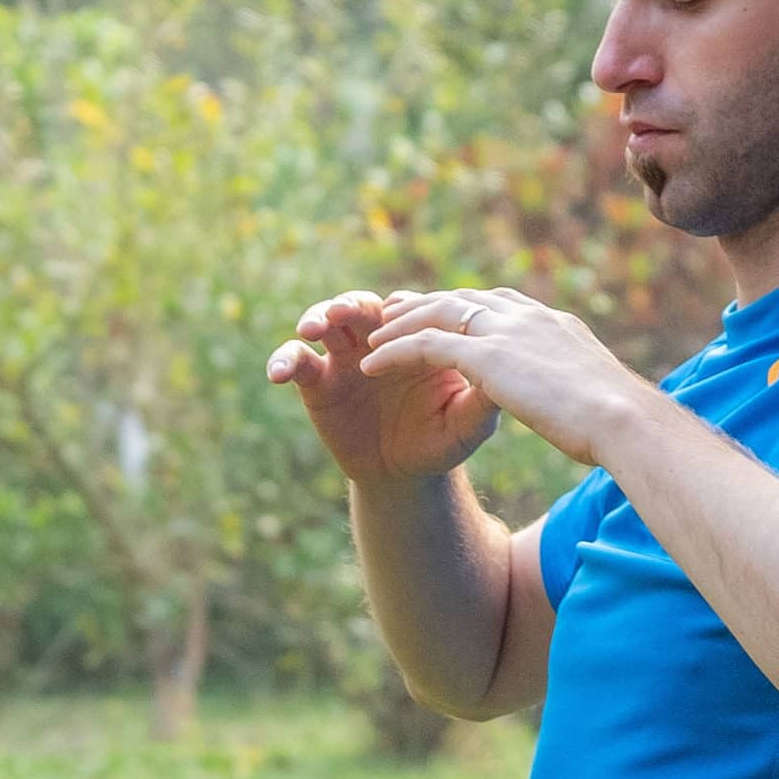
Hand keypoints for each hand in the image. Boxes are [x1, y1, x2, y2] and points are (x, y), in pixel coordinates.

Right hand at [267, 288, 501, 484]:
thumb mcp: (468, 424)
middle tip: (342, 311)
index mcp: (418, 336)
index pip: (409, 311)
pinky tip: (278, 373)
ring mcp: (346, 355)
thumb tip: (500, 374)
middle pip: (362, 306)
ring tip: (313, 329)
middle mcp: (379, 338)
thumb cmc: (441, 441)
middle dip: (351, 304)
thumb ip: (483, 398)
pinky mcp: (318, 380)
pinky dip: (285, 359)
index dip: (400, 312)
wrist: (403, 474)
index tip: (393, 318)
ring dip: (317, 317)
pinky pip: (297, 361)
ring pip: (326, 322)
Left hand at [357, 287, 634, 469]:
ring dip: (401, 323)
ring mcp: (505, 332)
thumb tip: (588, 398)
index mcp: (552, 324)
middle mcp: (527, 317)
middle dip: (425, 303)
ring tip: (372, 335)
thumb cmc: (620, 420)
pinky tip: (370, 364)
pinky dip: (394, 352)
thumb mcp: (597, 394)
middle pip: (462, 299)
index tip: (445, 311)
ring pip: (437, 314)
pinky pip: (424, 346)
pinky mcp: (485, 355)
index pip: (499, 304)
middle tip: (394, 307)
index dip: (466, 307)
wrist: (624, 418)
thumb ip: (578, 384)